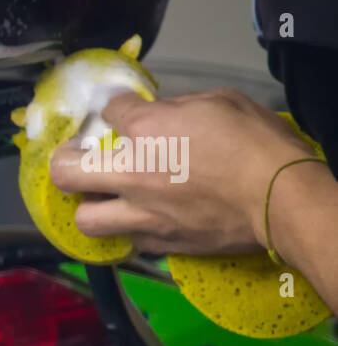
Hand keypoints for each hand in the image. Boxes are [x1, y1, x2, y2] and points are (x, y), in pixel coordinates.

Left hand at [48, 89, 316, 254]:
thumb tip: (160, 113)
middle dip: (64, 163)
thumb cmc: (257, 142)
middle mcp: (130, 175)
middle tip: (75, 160)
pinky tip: (139, 220)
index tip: (118, 111)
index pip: (108, 111)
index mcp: (145, 130)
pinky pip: (126, 239)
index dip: (112, 107)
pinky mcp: (158, 243)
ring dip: (90, 207)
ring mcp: (141, 214)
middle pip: (65, 172)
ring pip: (86, 219)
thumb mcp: (219, 102)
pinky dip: (128, 229)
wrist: (281, 197)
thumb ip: (178, 107)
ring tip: (103, 199)